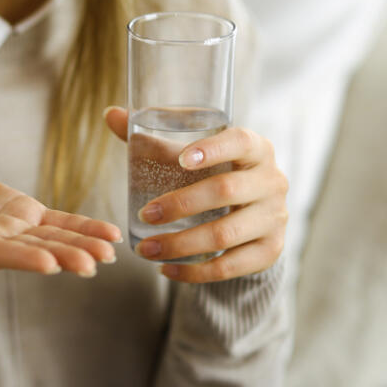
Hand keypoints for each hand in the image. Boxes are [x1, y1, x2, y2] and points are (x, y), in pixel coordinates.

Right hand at [0, 170, 121, 276]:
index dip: (23, 258)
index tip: (48, 264)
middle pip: (33, 252)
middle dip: (63, 257)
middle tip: (92, 264)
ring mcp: (14, 232)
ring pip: (53, 239)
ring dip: (82, 245)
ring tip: (110, 253)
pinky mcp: (26, 216)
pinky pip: (61, 222)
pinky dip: (85, 228)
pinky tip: (111, 236)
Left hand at [104, 107, 286, 282]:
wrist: (254, 214)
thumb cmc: (215, 174)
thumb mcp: (192, 156)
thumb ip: (154, 140)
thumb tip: (110, 114)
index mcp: (256, 149)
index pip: (240, 142)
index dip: (213, 149)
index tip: (181, 159)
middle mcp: (272, 180)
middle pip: (226, 190)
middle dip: (180, 205)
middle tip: (144, 216)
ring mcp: (275, 218)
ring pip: (226, 234)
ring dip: (181, 244)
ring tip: (146, 249)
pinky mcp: (270, 250)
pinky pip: (231, 266)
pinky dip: (195, 272)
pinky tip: (167, 270)